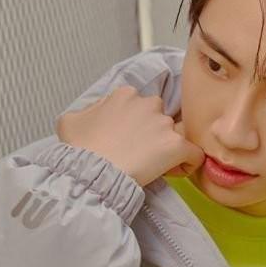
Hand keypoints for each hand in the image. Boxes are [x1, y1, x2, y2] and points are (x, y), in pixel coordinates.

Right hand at [56, 85, 204, 187]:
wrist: (93, 170)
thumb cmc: (80, 149)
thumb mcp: (71, 121)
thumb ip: (87, 112)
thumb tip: (93, 116)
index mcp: (126, 95)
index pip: (141, 107)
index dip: (138, 126)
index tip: (130, 142)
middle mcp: (148, 104)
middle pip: (160, 120)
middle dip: (155, 135)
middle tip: (142, 155)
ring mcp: (164, 124)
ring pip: (176, 136)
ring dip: (168, 150)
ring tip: (155, 166)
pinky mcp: (176, 145)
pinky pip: (194, 154)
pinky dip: (188, 163)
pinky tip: (174, 171)